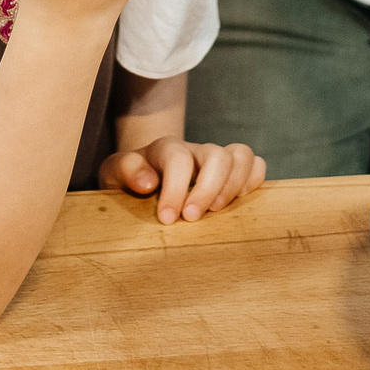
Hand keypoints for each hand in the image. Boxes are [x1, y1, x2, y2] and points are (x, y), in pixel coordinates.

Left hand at [101, 138, 266, 223]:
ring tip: (216, 212)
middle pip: (216, 155)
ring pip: (241, 155)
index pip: (178, 159)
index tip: (168, 219)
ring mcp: (215, 159)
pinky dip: (253, 180)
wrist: (139, 177)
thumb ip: (125, 170)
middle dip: (208, 189)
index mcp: (165, 149)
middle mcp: (194, 150)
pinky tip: (238, 201)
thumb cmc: (127, 179)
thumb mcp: (113, 173)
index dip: (176, 189)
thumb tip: (148, 182)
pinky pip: (255, 164)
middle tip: (193, 218)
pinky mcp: (232, 172)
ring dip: (233, 186)